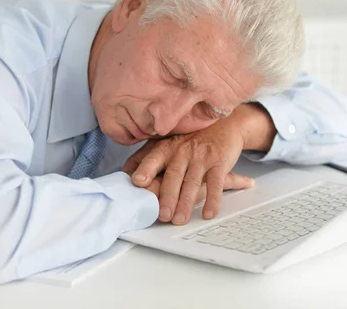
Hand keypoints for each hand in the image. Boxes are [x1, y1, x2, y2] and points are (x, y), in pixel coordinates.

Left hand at [122, 113, 255, 224]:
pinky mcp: (219, 162)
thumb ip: (145, 157)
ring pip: (192, 182)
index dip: (145, 169)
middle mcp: (182, 151)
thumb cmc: (189, 138)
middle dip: (167, 196)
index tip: (138, 181)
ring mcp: (201, 156)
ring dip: (186, 203)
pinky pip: (215, 183)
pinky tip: (208, 213)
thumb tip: (124, 173)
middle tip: (162, 215)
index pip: (153, 158)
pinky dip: (213, 200)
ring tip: (180, 219)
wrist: (222, 125)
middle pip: (173, 175)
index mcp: (166, 147)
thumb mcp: (166, 142)